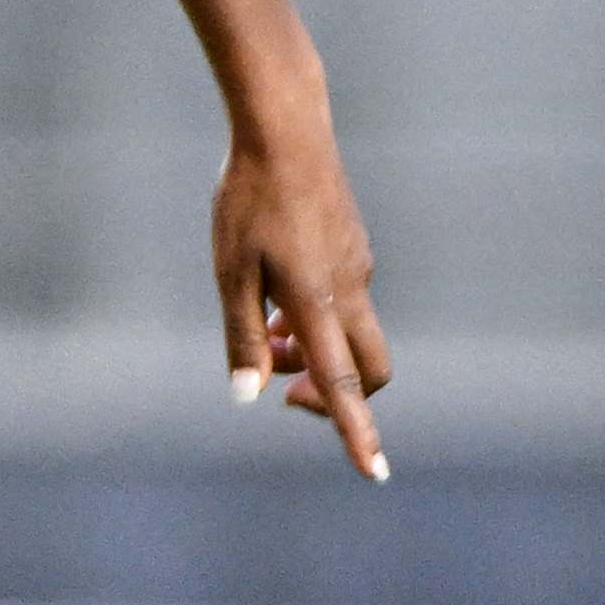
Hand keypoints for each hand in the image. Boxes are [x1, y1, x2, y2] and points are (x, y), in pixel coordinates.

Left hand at [212, 118, 391, 479]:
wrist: (287, 131)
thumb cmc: (248, 199)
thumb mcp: (230, 272)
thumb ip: (241, 337)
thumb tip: (247, 395)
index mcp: (319, 302)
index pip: (344, 385)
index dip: (357, 433)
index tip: (375, 473)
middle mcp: (351, 291)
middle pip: (369, 371)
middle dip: (337, 396)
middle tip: (282, 384)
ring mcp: (360, 268)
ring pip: (353, 335)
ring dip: (316, 352)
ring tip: (266, 328)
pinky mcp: (356, 249)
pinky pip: (345, 302)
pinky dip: (317, 318)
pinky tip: (277, 291)